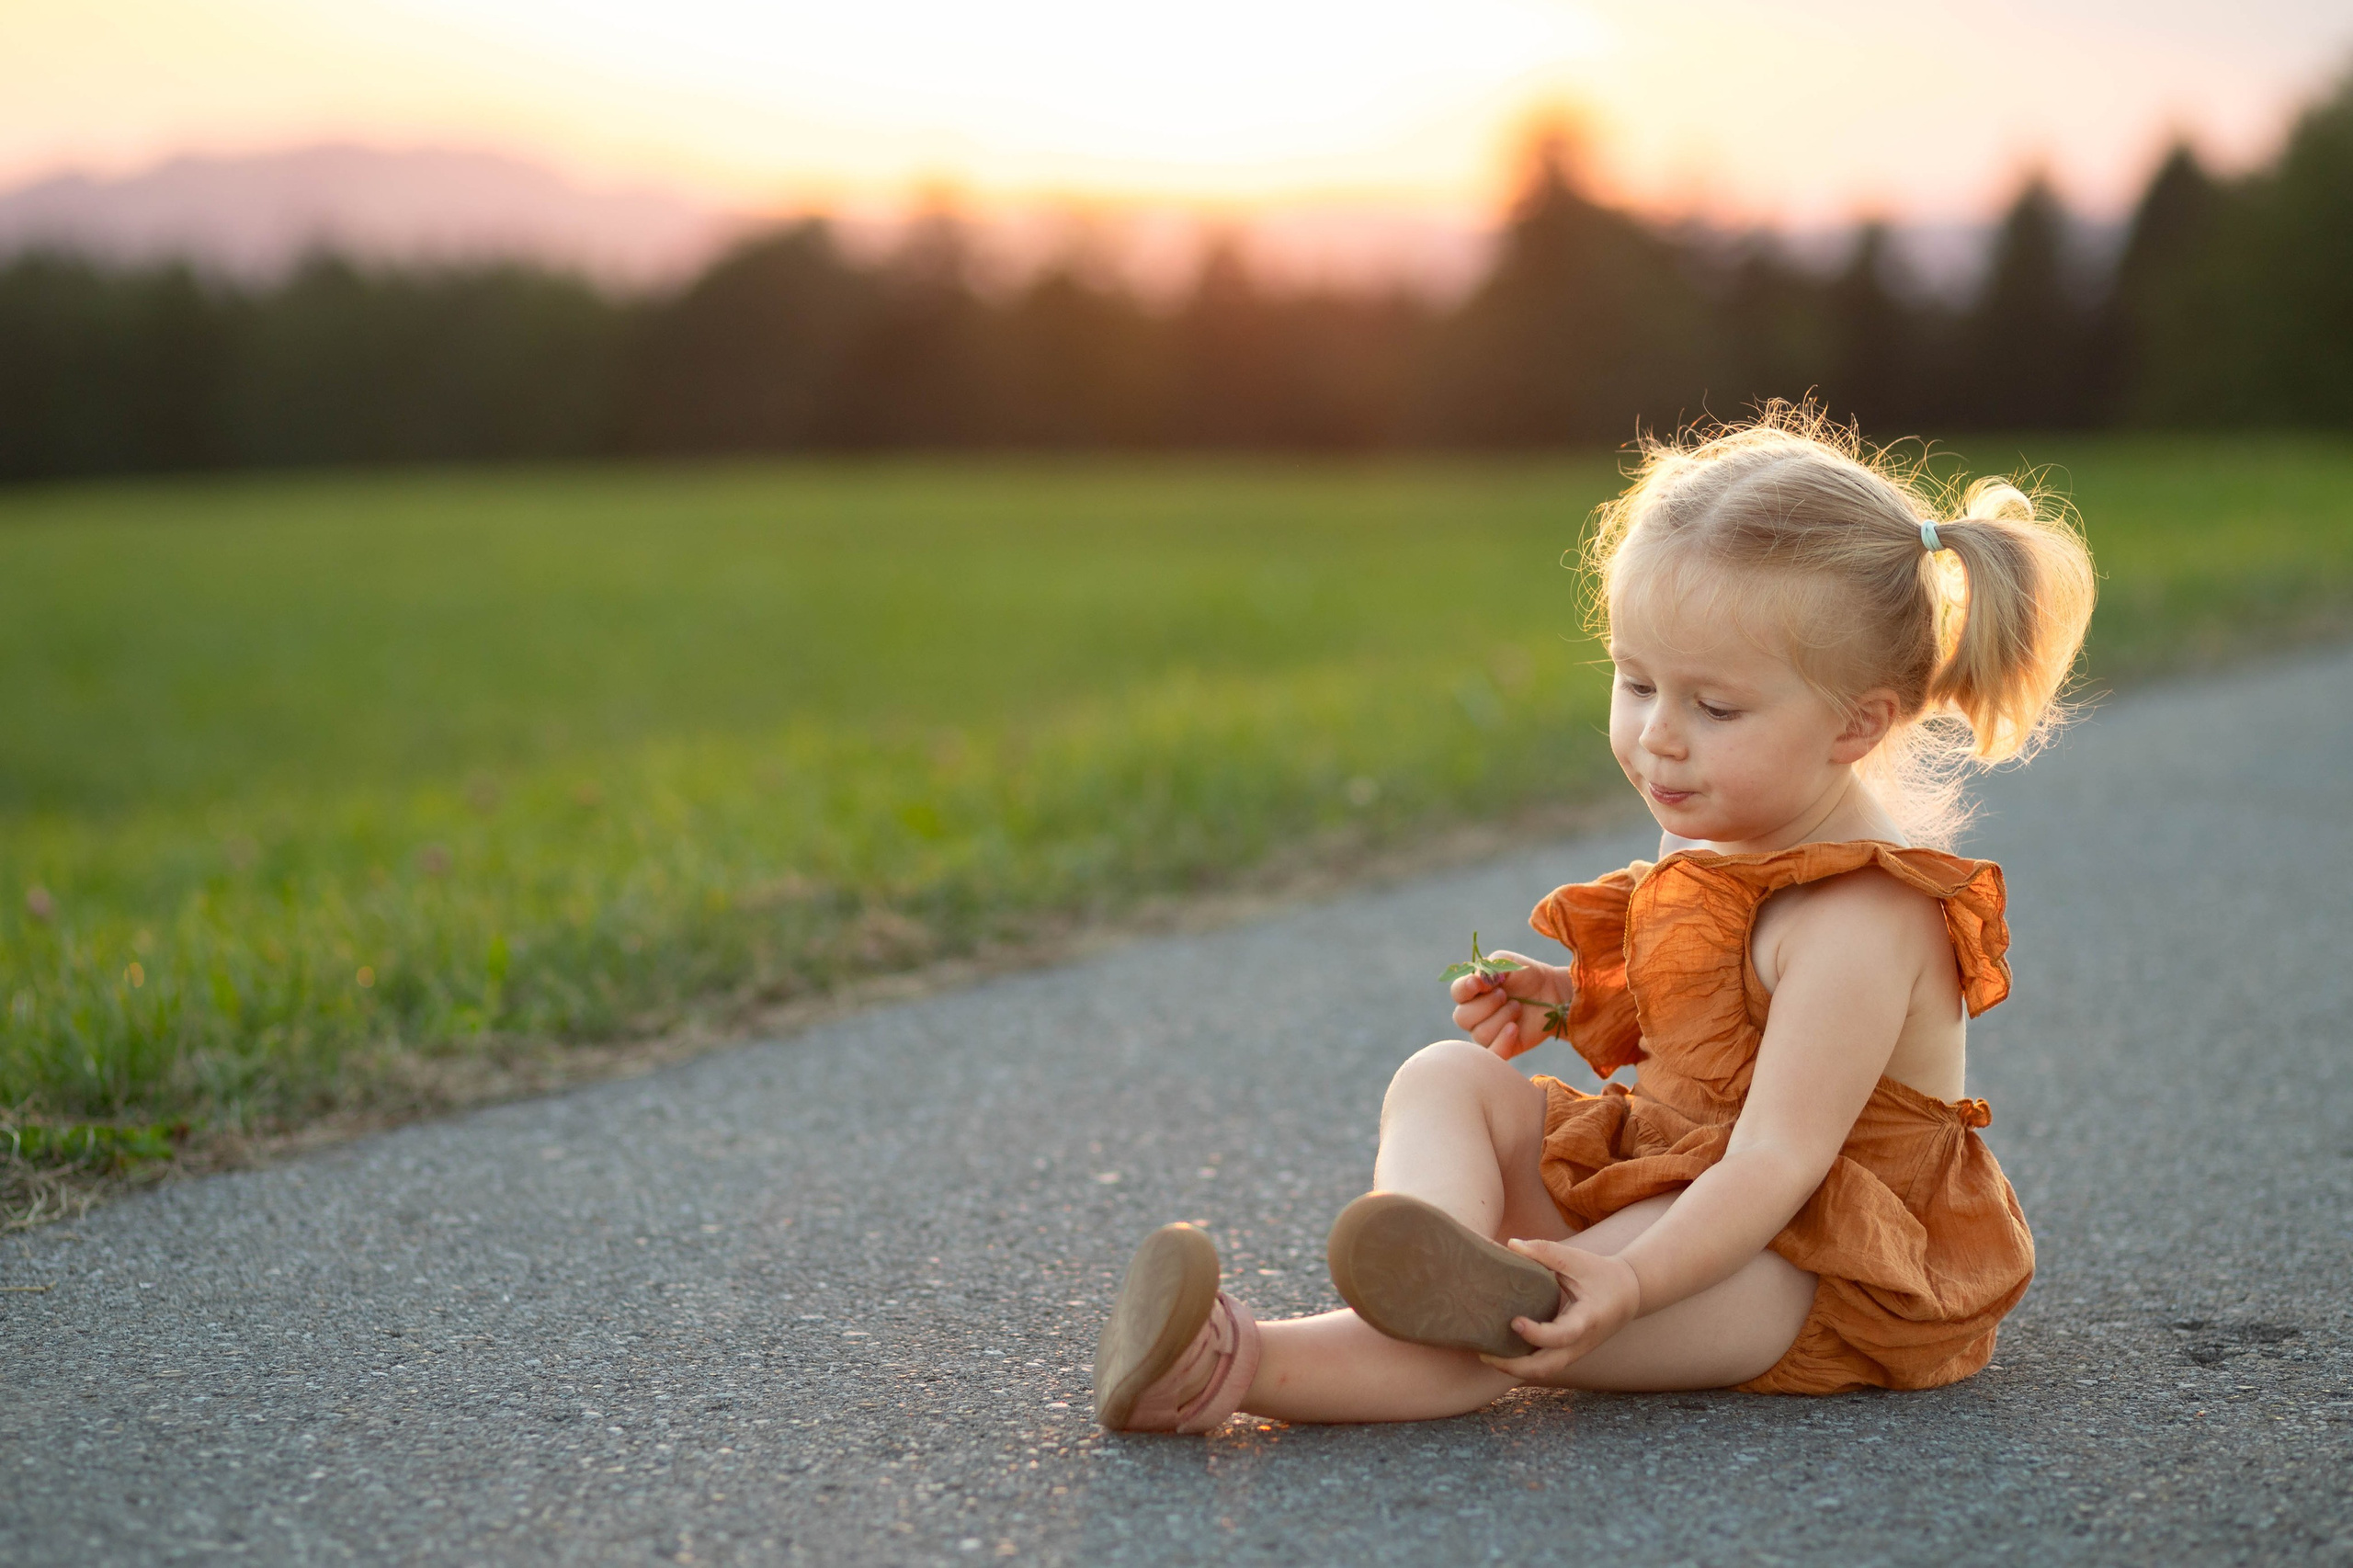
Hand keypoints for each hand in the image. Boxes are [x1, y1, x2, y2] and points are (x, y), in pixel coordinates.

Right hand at [1447, 951, 1567, 1060]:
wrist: (1552, 993)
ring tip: (1518, 1008)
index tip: (1479, 983)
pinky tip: (1515, 1029)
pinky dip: (1502, 1042)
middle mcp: (1475, 1013)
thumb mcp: (1508, 963)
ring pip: (1480, 1033)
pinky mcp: (1502, 1047)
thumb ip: (1489, 968)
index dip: (1463, 989)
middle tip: (1505, 995)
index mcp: (1473, 991)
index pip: (1457, 993)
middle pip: (1462, 1017)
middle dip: (1486, 1005)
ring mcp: (1487, 1032)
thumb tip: (1476, 980)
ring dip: (1501, 1018)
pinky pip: (1493, 1054)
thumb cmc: (1528, 976)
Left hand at [1477, 1239, 1640, 1382]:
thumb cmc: (1601, 1275)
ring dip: (1515, 1369)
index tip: (1515, 1322)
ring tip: (1486, 1355)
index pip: (1563, 1336)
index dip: (1538, 1334)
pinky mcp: (1568, 1352)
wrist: (1629, 1295)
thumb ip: (1546, 1252)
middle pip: (1548, 1367)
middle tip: (1485, 1353)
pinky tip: (1500, 1352)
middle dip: (1515, 1366)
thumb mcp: (1578, 1260)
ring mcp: (1575, 1351)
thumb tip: (1512, 1244)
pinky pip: (1544, 1365)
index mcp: (1587, 1320)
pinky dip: (1522, 1364)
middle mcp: (1580, 1343)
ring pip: (1544, 1372)